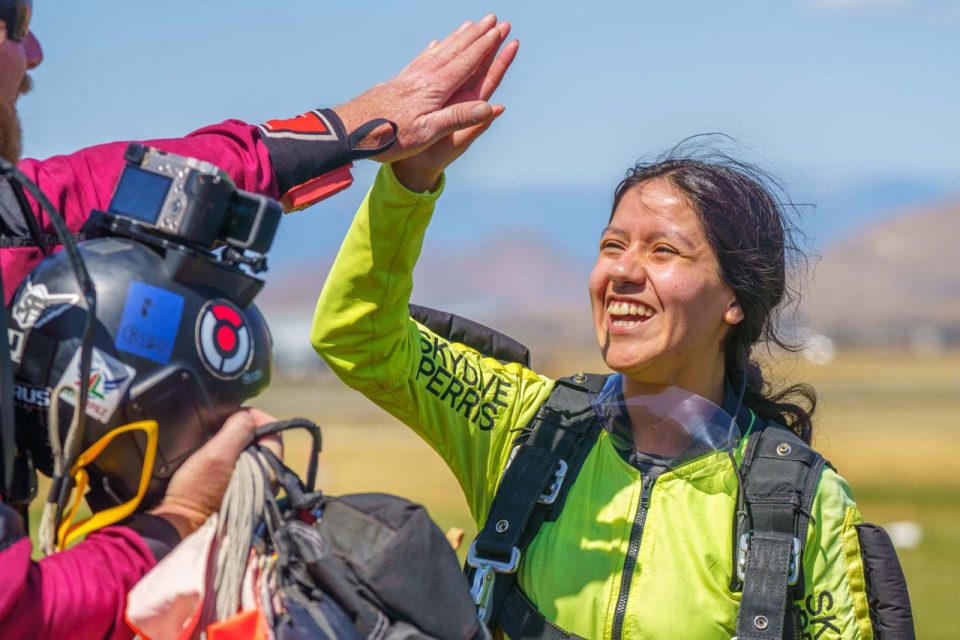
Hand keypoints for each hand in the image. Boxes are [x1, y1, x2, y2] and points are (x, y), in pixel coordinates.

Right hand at [149, 408, 281, 537]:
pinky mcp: (240, 491)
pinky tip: (215, 456)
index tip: (236, 414)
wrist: (180, 524)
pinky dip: (231, 455)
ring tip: (217, 439)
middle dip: (245, 428)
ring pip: (252, 451)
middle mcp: (268, 480)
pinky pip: (243, 464)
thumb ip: (238, 430)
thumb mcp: (217, 453)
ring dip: (236, 441)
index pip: (274, 431)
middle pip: (263, 440)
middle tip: (223, 426)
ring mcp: (255, 487)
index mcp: (269, 470)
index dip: (255, 416)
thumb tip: (247, 416)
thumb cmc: (197, 491)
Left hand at [333, 15, 516, 163]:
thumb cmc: (389, 136)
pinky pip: (423, 58)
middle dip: (476, 35)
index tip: (499, 31)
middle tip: (493, 19)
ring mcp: (410, 76)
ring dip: (458, 37)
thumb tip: (489, 107)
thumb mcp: (427, 133)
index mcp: (435, 89)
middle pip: (455, 50)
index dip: (484, 47)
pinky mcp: (399, 81)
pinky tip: (437, 43)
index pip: (465, 63)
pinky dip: (435, 47)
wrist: (351, 130)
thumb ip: (458, 118)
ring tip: (471, 24)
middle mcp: (424, 77)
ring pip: (440, 50)